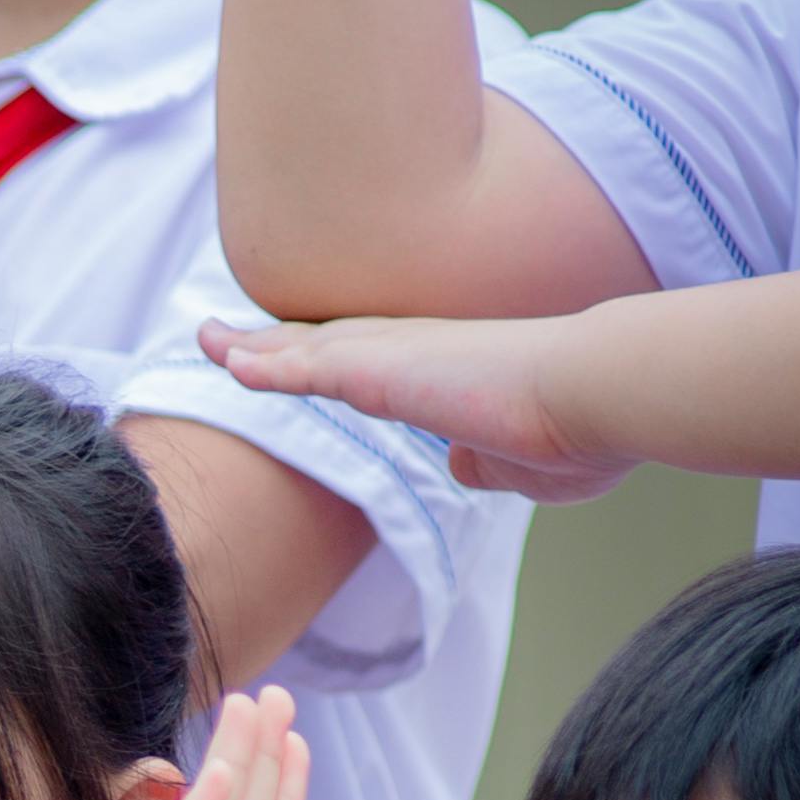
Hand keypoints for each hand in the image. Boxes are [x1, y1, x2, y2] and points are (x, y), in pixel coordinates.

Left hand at [200, 308, 624, 500]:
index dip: (325, 360)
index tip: (291, 359)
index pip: (369, 363)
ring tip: (205, 338)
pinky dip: (268, 367)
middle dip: (269, 343)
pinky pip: (311, 368)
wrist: (593, 397)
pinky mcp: (386, 371)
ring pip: (307, 347)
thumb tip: (462, 464)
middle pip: (323, 343)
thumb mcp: (517, 462)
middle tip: (218, 335)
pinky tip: (229, 364)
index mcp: (440, 373)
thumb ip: (483, 462)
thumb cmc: (576, 431)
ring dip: (253, 347)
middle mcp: (411, 353)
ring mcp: (396, 357)